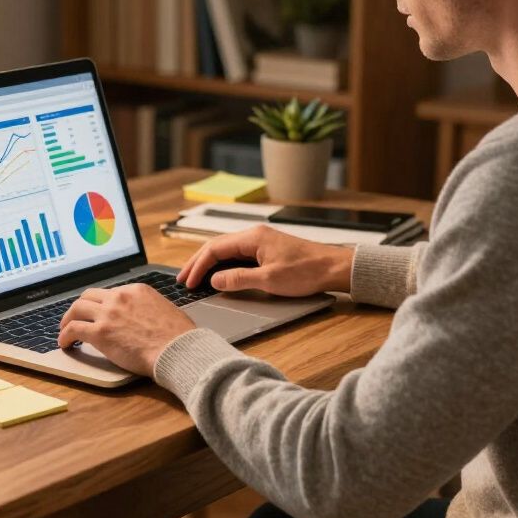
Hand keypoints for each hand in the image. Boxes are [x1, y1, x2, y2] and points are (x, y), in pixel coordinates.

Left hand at [57, 284, 196, 375]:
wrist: (177, 349)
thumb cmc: (178, 336)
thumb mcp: (165, 309)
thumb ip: (148, 308)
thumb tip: (144, 317)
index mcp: (136, 290)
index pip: (110, 292)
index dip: (100, 304)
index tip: (97, 313)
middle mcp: (120, 297)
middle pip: (89, 296)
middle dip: (80, 306)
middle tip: (76, 317)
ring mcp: (108, 313)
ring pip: (77, 308)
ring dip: (68, 319)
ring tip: (65, 329)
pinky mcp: (100, 332)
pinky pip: (74, 329)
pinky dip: (65, 335)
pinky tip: (65, 343)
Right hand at [176, 225, 352, 297]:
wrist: (334, 268)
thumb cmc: (307, 271)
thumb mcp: (269, 280)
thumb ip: (238, 279)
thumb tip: (214, 281)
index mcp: (252, 237)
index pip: (214, 249)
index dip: (198, 266)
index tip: (188, 282)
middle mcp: (254, 235)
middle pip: (217, 247)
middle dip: (198, 263)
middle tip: (183, 279)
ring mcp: (261, 241)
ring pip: (226, 250)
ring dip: (209, 264)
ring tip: (195, 277)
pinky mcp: (267, 250)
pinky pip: (238, 255)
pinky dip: (224, 264)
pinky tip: (219, 274)